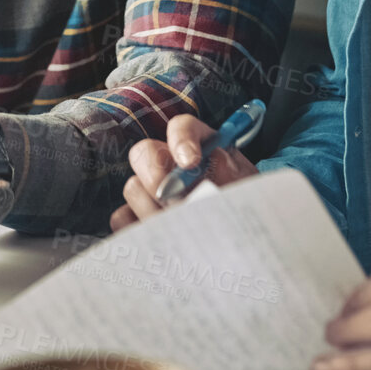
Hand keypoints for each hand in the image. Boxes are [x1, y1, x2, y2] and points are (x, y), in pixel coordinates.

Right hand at [109, 114, 256, 232]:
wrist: (242, 241)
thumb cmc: (246, 210)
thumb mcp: (248, 191)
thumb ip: (233, 176)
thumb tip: (214, 164)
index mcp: (200, 145)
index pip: (182, 127)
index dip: (181, 140)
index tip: (189, 161)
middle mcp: (170, 162)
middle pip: (144, 152)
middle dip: (155, 176)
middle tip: (175, 203)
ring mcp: (151, 189)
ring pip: (133, 188)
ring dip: (153, 210)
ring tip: (183, 230)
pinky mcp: (139, 216)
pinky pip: (122, 217)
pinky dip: (139, 229)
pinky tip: (164, 242)